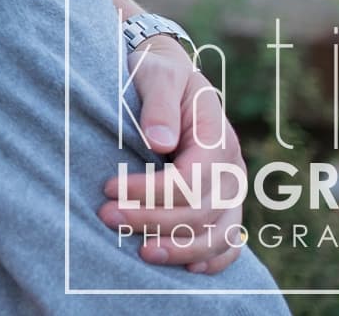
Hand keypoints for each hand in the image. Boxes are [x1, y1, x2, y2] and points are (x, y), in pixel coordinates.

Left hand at [100, 36, 246, 274]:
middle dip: (153, 220)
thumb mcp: (157, 72)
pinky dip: (214, 260)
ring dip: (180, 247)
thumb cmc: (159, 71)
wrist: (167, 71)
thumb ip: (159, 102)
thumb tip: (158, 141)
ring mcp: (231, 190)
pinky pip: (230, 240)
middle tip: (107, 216)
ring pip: (219, 234)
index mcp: (216, 137)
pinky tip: (186, 268)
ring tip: (141, 252)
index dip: (152, 192)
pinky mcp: (223, 203)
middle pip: (201, 211)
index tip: (109, 188)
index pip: (191, 179)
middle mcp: (231, 168)